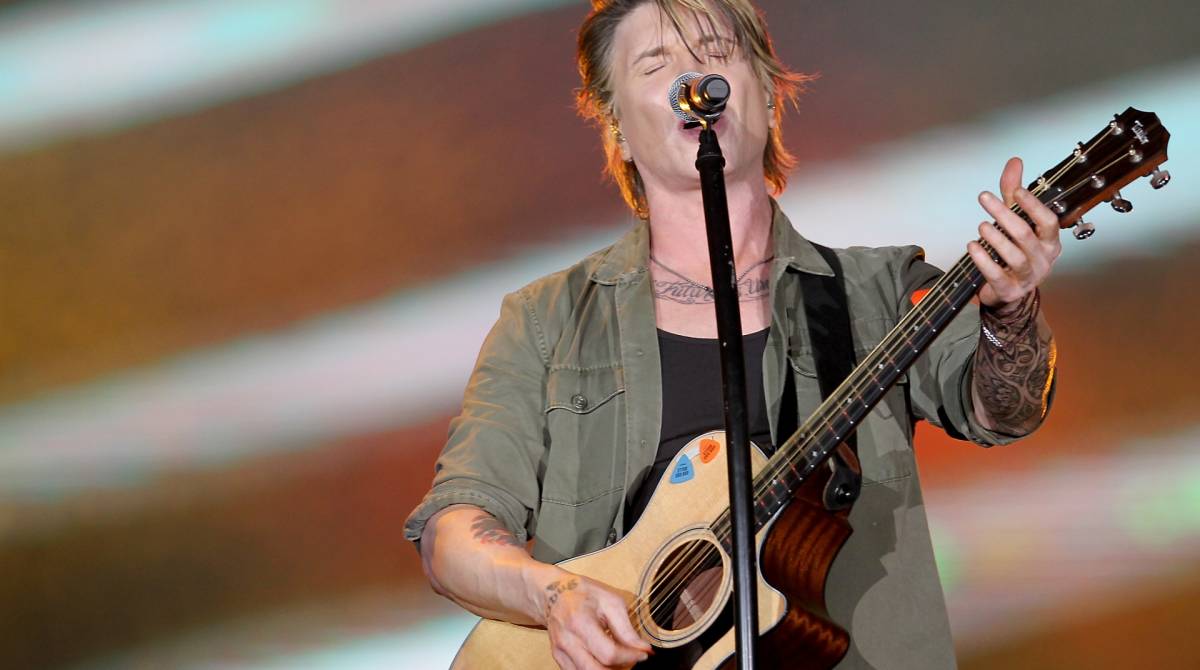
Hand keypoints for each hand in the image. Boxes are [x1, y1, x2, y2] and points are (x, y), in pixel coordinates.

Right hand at [540, 570, 651, 669]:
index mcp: (581, 622)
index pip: (609, 653)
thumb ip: (626, 629)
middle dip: (619, 669)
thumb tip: (644, 649)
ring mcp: (560, 651)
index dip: (630, 657)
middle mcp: (567, 640)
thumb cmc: (584, 594)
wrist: (554, 593)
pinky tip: (603, 659)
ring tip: (617, 658)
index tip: (643, 654)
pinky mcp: (558, 657)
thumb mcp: (611, 602)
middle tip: (631, 659)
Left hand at [967, 157, 1062, 313]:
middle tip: (984, 198)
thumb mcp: (1014, 220)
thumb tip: (1014, 162)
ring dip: (995, 238)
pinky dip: (983, 260)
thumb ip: (1013, 193)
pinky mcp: (1010, 291)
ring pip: (1014, 256)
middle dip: (1004, 214)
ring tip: (981, 225)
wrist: (1008, 292)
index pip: (1048, 221)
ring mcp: (1028, 277)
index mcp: (1050, 242)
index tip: (1016, 191)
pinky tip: (972, 247)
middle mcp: (1043, 260)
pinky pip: (997, 275)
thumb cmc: (1013, 252)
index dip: (1033, 205)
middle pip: (1025, 235)